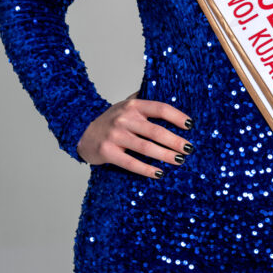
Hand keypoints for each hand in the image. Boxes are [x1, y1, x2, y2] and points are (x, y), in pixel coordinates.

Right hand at [77, 92, 192, 177]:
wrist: (81, 130)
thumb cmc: (111, 119)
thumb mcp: (126, 105)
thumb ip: (146, 102)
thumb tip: (174, 99)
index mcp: (133, 105)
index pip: (160, 108)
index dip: (177, 117)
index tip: (191, 125)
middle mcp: (124, 118)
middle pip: (155, 131)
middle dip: (175, 141)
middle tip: (189, 148)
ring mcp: (115, 135)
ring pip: (146, 148)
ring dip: (166, 155)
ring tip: (180, 160)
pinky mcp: (108, 152)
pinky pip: (131, 163)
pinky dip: (147, 169)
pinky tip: (159, 173)